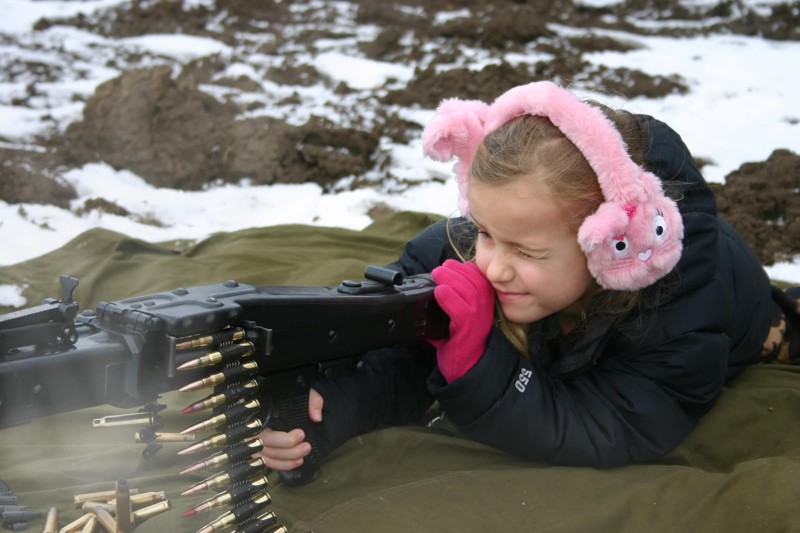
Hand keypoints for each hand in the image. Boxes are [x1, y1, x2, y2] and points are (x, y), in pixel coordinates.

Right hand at [253, 388, 323, 470]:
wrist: (279, 393)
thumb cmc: (288, 392)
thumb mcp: (303, 391)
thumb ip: (312, 400)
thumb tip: (316, 417)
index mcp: (260, 412)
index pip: (267, 430)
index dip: (284, 439)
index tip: (301, 434)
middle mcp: (252, 428)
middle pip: (267, 446)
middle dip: (290, 451)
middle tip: (307, 447)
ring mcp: (251, 441)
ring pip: (266, 457)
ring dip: (287, 460)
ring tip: (303, 456)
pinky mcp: (255, 450)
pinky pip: (266, 463)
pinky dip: (281, 465)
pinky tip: (296, 462)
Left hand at [430, 259, 494, 381]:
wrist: (467, 368)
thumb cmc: (460, 342)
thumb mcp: (455, 319)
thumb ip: (448, 305)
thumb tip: (426, 294)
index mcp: (484, 303)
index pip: (479, 278)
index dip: (464, 268)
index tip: (450, 264)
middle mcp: (485, 308)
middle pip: (474, 280)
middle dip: (456, 269)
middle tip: (440, 268)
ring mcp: (479, 318)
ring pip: (468, 290)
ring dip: (451, 279)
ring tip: (437, 273)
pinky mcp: (469, 329)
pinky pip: (460, 309)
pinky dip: (449, 298)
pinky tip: (440, 291)